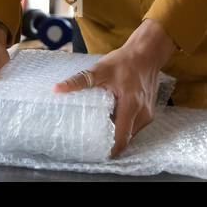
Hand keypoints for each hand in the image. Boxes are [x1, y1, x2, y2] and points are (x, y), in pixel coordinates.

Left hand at [53, 18, 178, 156]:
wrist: (147, 53)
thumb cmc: (124, 61)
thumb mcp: (100, 69)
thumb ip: (79, 81)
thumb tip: (57, 89)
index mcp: (131, 105)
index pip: (121, 138)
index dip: (108, 149)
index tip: (94, 153)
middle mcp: (142, 113)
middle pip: (125, 138)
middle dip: (110, 142)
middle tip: (91, 143)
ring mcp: (148, 114)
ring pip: (131, 133)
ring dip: (117, 133)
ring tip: (99, 131)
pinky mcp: (149, 111)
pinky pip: (135, 126)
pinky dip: (123, 125)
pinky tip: (111, 119)